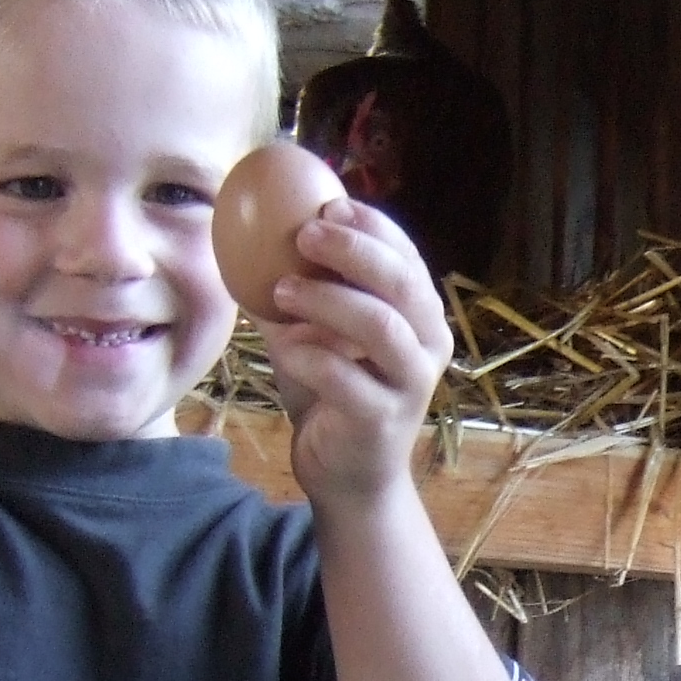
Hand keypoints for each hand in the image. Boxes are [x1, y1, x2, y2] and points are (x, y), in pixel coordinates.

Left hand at [262, 188, 447, 508]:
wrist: (349, 476)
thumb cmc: (333, 393)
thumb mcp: (317, 332)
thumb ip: (302, 288)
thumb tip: (251, 230)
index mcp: (422, 316)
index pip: (408, 255)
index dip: (372, 225)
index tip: (326, 204)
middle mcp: (429, 346)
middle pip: (402, 282)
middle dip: (353, 250)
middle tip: (303, 235)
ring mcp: (411, 384)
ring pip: (379, 326)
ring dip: (325, 299)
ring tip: (280, 291)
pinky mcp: (382, 420)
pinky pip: (344, 377)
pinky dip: (307, 354)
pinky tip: (282, 346)